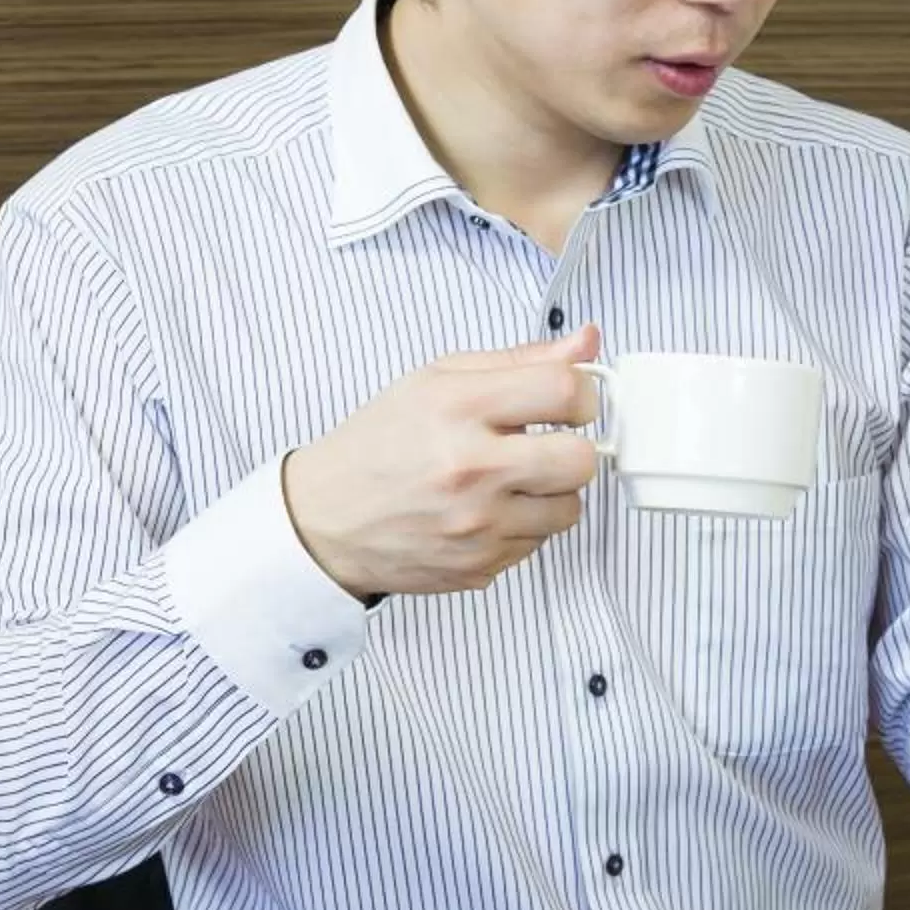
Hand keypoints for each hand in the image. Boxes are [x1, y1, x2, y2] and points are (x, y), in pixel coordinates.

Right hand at [281, 326, 604, 597]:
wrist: (324, 521)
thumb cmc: (379, 444)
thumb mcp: (437, 380)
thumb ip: (518, 360)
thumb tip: (585, 342)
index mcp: (458, 408)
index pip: (564, 391)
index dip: (582, 394)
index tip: (569, 402)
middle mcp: (470, 468)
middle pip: (581, 460)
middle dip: (571, 449)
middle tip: (543, 446)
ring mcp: (476, 525)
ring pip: (568, 509)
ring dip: (548, 493)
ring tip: (507, 480)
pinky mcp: (479, 567)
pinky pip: (536, 545)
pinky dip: (521, 527)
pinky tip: (484, 511)